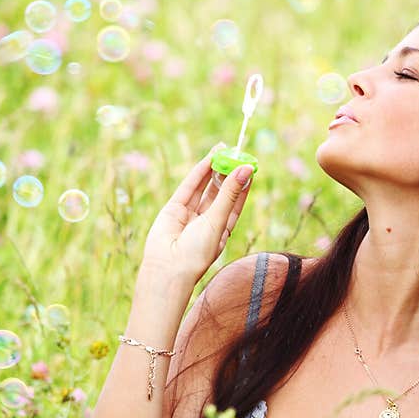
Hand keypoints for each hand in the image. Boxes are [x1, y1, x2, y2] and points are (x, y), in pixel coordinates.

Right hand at [142, 143, 253, 286]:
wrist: (167, 268)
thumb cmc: (197, 252)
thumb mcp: (218, 219)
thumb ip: (229, 193)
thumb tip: (246, 170)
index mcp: (222, 229)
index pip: (236, 202)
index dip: (243, 184)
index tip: (251, 166)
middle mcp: (207, 221)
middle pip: (220, 191)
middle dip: (228, 172)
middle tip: (237, 152)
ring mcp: (190, 214)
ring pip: (205, 187)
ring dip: (214, 168)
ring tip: (224, 148)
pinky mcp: (174, 208)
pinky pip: (189, 187)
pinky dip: (199, 173)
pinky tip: (209, 159)